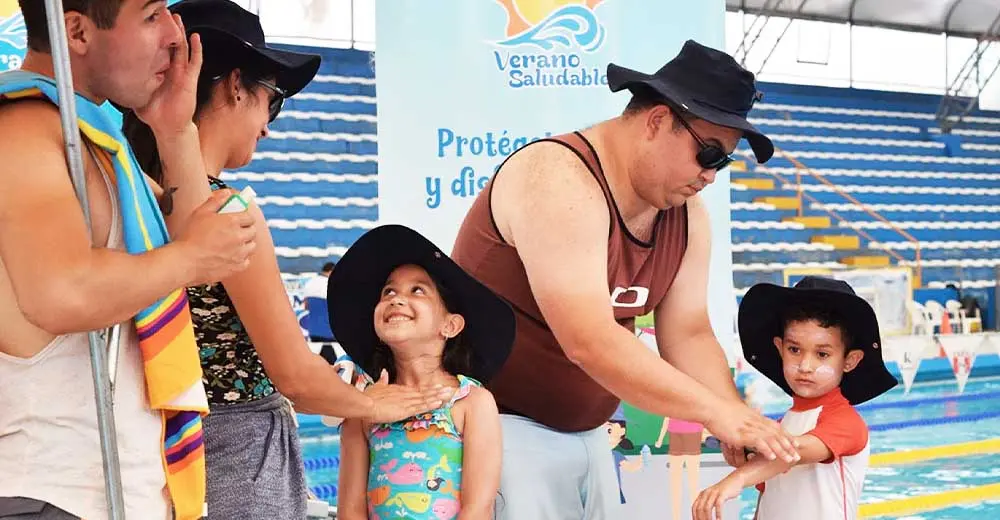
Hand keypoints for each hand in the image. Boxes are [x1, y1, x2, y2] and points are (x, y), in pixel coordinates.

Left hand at [135, 14, 201, 135]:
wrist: (168, 128)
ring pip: (182, 48)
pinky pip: (195, 62)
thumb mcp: (135, 93)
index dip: (153, 36)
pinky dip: (197, 50)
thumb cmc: (154, 113)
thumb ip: (127, 82)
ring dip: (181, 33)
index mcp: (158, 71)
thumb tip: (107, 75)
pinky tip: (196, 38)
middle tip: (163, 13)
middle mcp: (171, 70)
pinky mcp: (190, 80)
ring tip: (178, 19)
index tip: (146, 22)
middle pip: (169, 44)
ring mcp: (182, 74)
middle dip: (167, 28)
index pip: (156, 49)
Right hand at [174, 189, 256, 285]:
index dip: (244, 217)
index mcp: (232, 221)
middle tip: (235, 230)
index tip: (239, 219)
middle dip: (245, 229)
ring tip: (232, 243)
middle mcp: (239, 237)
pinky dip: (241, 258)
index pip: (249, 217)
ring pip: (251, 246)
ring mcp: (240, 253)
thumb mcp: (200, 212)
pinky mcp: (237, 267)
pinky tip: (230, 256)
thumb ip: (216, 200)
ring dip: (245, 244)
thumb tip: (226, 193)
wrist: (185, 261)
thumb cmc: (190, 237)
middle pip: (252, 231)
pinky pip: (246, 261)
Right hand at [364, 370, 453, 422]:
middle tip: (452, 390)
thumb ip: (382, 380)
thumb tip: (384, 372)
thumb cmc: (367, 397)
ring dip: (438, 397)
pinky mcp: (404, 409)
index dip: (430, 389)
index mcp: (400, 390)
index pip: (418, 390)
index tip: (440, 387)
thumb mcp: (376, 386)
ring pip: (426, 399)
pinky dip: (430, 404)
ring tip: (450, 395)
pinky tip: (439, 402)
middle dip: (439, 391)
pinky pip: (420, 407)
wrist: (364, 403)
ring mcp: (406, 401)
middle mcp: (405, 394)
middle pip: (425, 392)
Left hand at [692, 475, 742, 519]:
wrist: (735, 480)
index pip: (694, 507)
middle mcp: (706, 493)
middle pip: (699, 508)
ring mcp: (714, 492)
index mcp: (702, 494)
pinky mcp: (722, 493)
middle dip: (700, 519)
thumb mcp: (714, 497)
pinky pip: (718, 505)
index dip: (694, 516)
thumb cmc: (724, 491)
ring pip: (707, 507)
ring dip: (708, 518)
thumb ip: (709, 504)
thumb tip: (706, 515)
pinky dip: (718, 514)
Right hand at [705, 399, 798, 463]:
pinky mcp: (742, 434)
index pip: (776, 427)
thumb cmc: (719, 411)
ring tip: (790, 459)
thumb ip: (745, 420)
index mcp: (755, 417)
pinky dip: (766, 449)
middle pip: (777, 434)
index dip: (787, 435)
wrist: (711, 407)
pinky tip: (772, 456)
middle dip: (789, 445)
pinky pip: (758, 442)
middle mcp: (755, 422)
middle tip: (797, 455)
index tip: (795, 443)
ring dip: (782, 450)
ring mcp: (749, 428)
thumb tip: (746, 425)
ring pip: (771, 439)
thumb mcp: (737, 414)